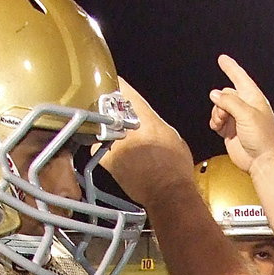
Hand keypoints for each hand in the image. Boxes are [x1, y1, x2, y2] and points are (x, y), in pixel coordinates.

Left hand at [100, 76, 194, 205]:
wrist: (166, 193)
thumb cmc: (174, 168)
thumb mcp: (171, 135)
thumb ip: (153, 121)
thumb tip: (144, 117)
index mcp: (143, 116)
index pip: (121, 88)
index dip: (117, 83)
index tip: (114, 81)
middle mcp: (125, 127)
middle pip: (108, 107)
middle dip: (111, 108)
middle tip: (117, 113)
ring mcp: (112, 143)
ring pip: (102, 126)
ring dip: (107, 129)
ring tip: (120, 137)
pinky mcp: (104, 160)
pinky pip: (99, 146)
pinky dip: (104, 147)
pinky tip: (118, 153)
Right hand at [208, 55, 273, 173]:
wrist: (262, 161)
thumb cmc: (262, 139)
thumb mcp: (246, 114)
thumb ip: (229, 101)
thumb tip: (215, 94)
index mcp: (254, 99)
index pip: (240, 77)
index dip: (231, 68)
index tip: (222, 59)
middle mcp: (246, 107)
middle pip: (225, 94)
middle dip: (220, 102)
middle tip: (224, 114)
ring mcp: (237, 119)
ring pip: (219, 107)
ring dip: (216, 114)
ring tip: (221, 124)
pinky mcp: (230, 131)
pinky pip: (217, 121)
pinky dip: (214, 123)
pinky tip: (217, 128)